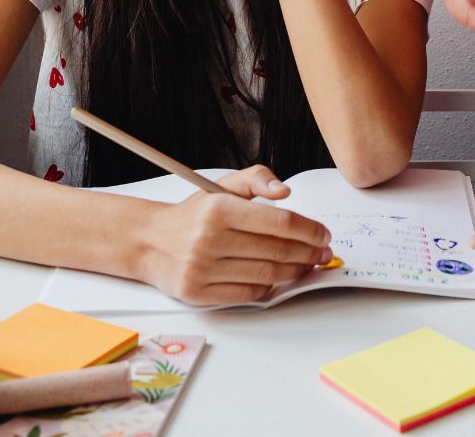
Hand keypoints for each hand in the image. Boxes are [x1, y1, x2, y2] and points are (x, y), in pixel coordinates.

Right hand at [141, 164, 333, 306]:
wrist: (151, 241)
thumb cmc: (196, 213)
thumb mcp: (223, 185)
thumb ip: (257, 178)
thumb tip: (285, 192)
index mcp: (219, 209)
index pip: (278, 222)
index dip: (308, 229)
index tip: (323, 234)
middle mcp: (209, 240)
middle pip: (276, 251)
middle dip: (309, 252)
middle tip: (323, 252)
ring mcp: (202, 270)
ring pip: (266, 275)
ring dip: (295, 271)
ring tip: (307, 264)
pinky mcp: (198, 294)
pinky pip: (247, 295)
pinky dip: (269, 287)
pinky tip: (279, 277)